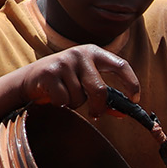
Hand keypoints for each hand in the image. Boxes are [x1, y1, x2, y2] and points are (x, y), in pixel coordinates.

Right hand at [5, 44, 140, 116]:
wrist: (30, 78)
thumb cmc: (64, 81)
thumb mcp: (85, 81)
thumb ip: (104, 95)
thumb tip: (122, 113)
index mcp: (95, 52)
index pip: (121, 65)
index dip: (132, 82)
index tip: (135, 98)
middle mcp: (81, 54)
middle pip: (99, 90)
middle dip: (98, 107)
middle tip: (95, 114)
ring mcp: (64, 62)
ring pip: (80, 98)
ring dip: (74, 104)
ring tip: (66, 96)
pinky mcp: (49, 73)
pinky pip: (64, 100)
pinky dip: (61, 105)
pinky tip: (54, 96)